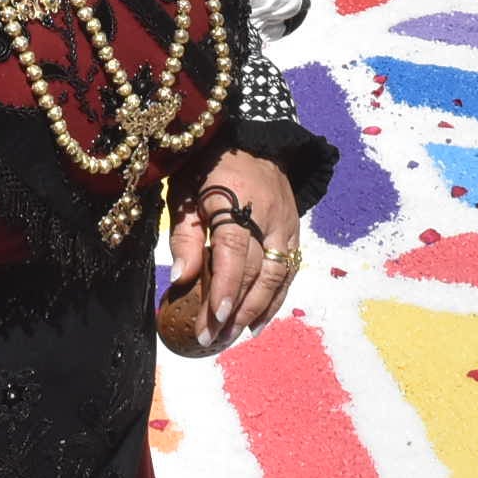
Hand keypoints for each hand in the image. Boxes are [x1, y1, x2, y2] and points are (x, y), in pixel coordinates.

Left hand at [165, 151, 300, 350]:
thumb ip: (184, 234)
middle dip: (235, 309)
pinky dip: (275, 299)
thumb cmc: (207, 166)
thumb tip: (182, 279)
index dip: (225, 289)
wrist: (252, 138)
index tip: (211, 322)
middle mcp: (268, 215)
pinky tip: (257, 320)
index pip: (234, 252)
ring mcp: (287, 223)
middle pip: (256, 270)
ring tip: (233, 336)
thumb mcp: (185, 191)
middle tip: (212, 339)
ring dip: (256, 310)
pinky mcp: (295, 230)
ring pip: (278, 275)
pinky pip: (289, 270)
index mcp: (236, 200)